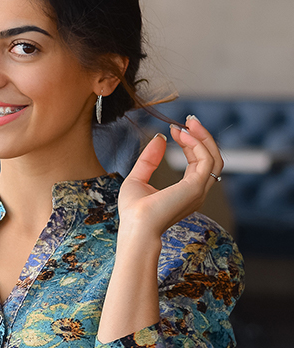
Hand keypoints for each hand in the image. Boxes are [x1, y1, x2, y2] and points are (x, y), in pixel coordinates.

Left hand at [118, 115, 223, 237]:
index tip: (175, 129)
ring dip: (202, 138)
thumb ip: (149, 159)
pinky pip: (206, 160)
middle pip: (212, 159)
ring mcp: (198, 191)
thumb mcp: (137, 178)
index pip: (198, 163)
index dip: (190, 144)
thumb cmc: (134, 211)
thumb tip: (159, 138)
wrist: (135, 227)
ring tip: (187, 124)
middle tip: (189, 120)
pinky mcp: (196, 188)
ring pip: (214, 158)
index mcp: (186, 192)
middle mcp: (197, 192)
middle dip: (202, 137)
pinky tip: (182, 135)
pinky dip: (196, 144)